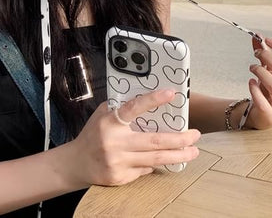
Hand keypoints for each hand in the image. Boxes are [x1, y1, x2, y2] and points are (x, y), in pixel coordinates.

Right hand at [63, 89, 200, 187]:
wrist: (77, 162)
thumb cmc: (92, 134)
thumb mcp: (102, 114)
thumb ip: (121, 108)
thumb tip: (147, 101)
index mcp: (110, 122)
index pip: (134, 108)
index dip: (153, 100)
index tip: (170, 93)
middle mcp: (115, 142)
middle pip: (155, 141)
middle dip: (180, 139)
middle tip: (195, 134)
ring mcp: (119, 162)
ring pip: (156, 159)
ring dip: (178, 155)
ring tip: (193, 151)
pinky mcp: (122, 177)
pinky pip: (145, 170)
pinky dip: (155, 164)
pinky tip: (163, 159)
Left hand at [246, 36, 271, 128]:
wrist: (261, 114)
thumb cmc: (269, 91)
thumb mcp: (270, 71)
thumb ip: (264, 54)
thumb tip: (257, 36)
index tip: (267, 40)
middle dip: (267, 57)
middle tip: (256, 53)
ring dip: (260, 71)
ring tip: (252, 67)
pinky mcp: (271, 116)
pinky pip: (262, 100)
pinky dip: (254, 88)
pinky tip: (251, 82)